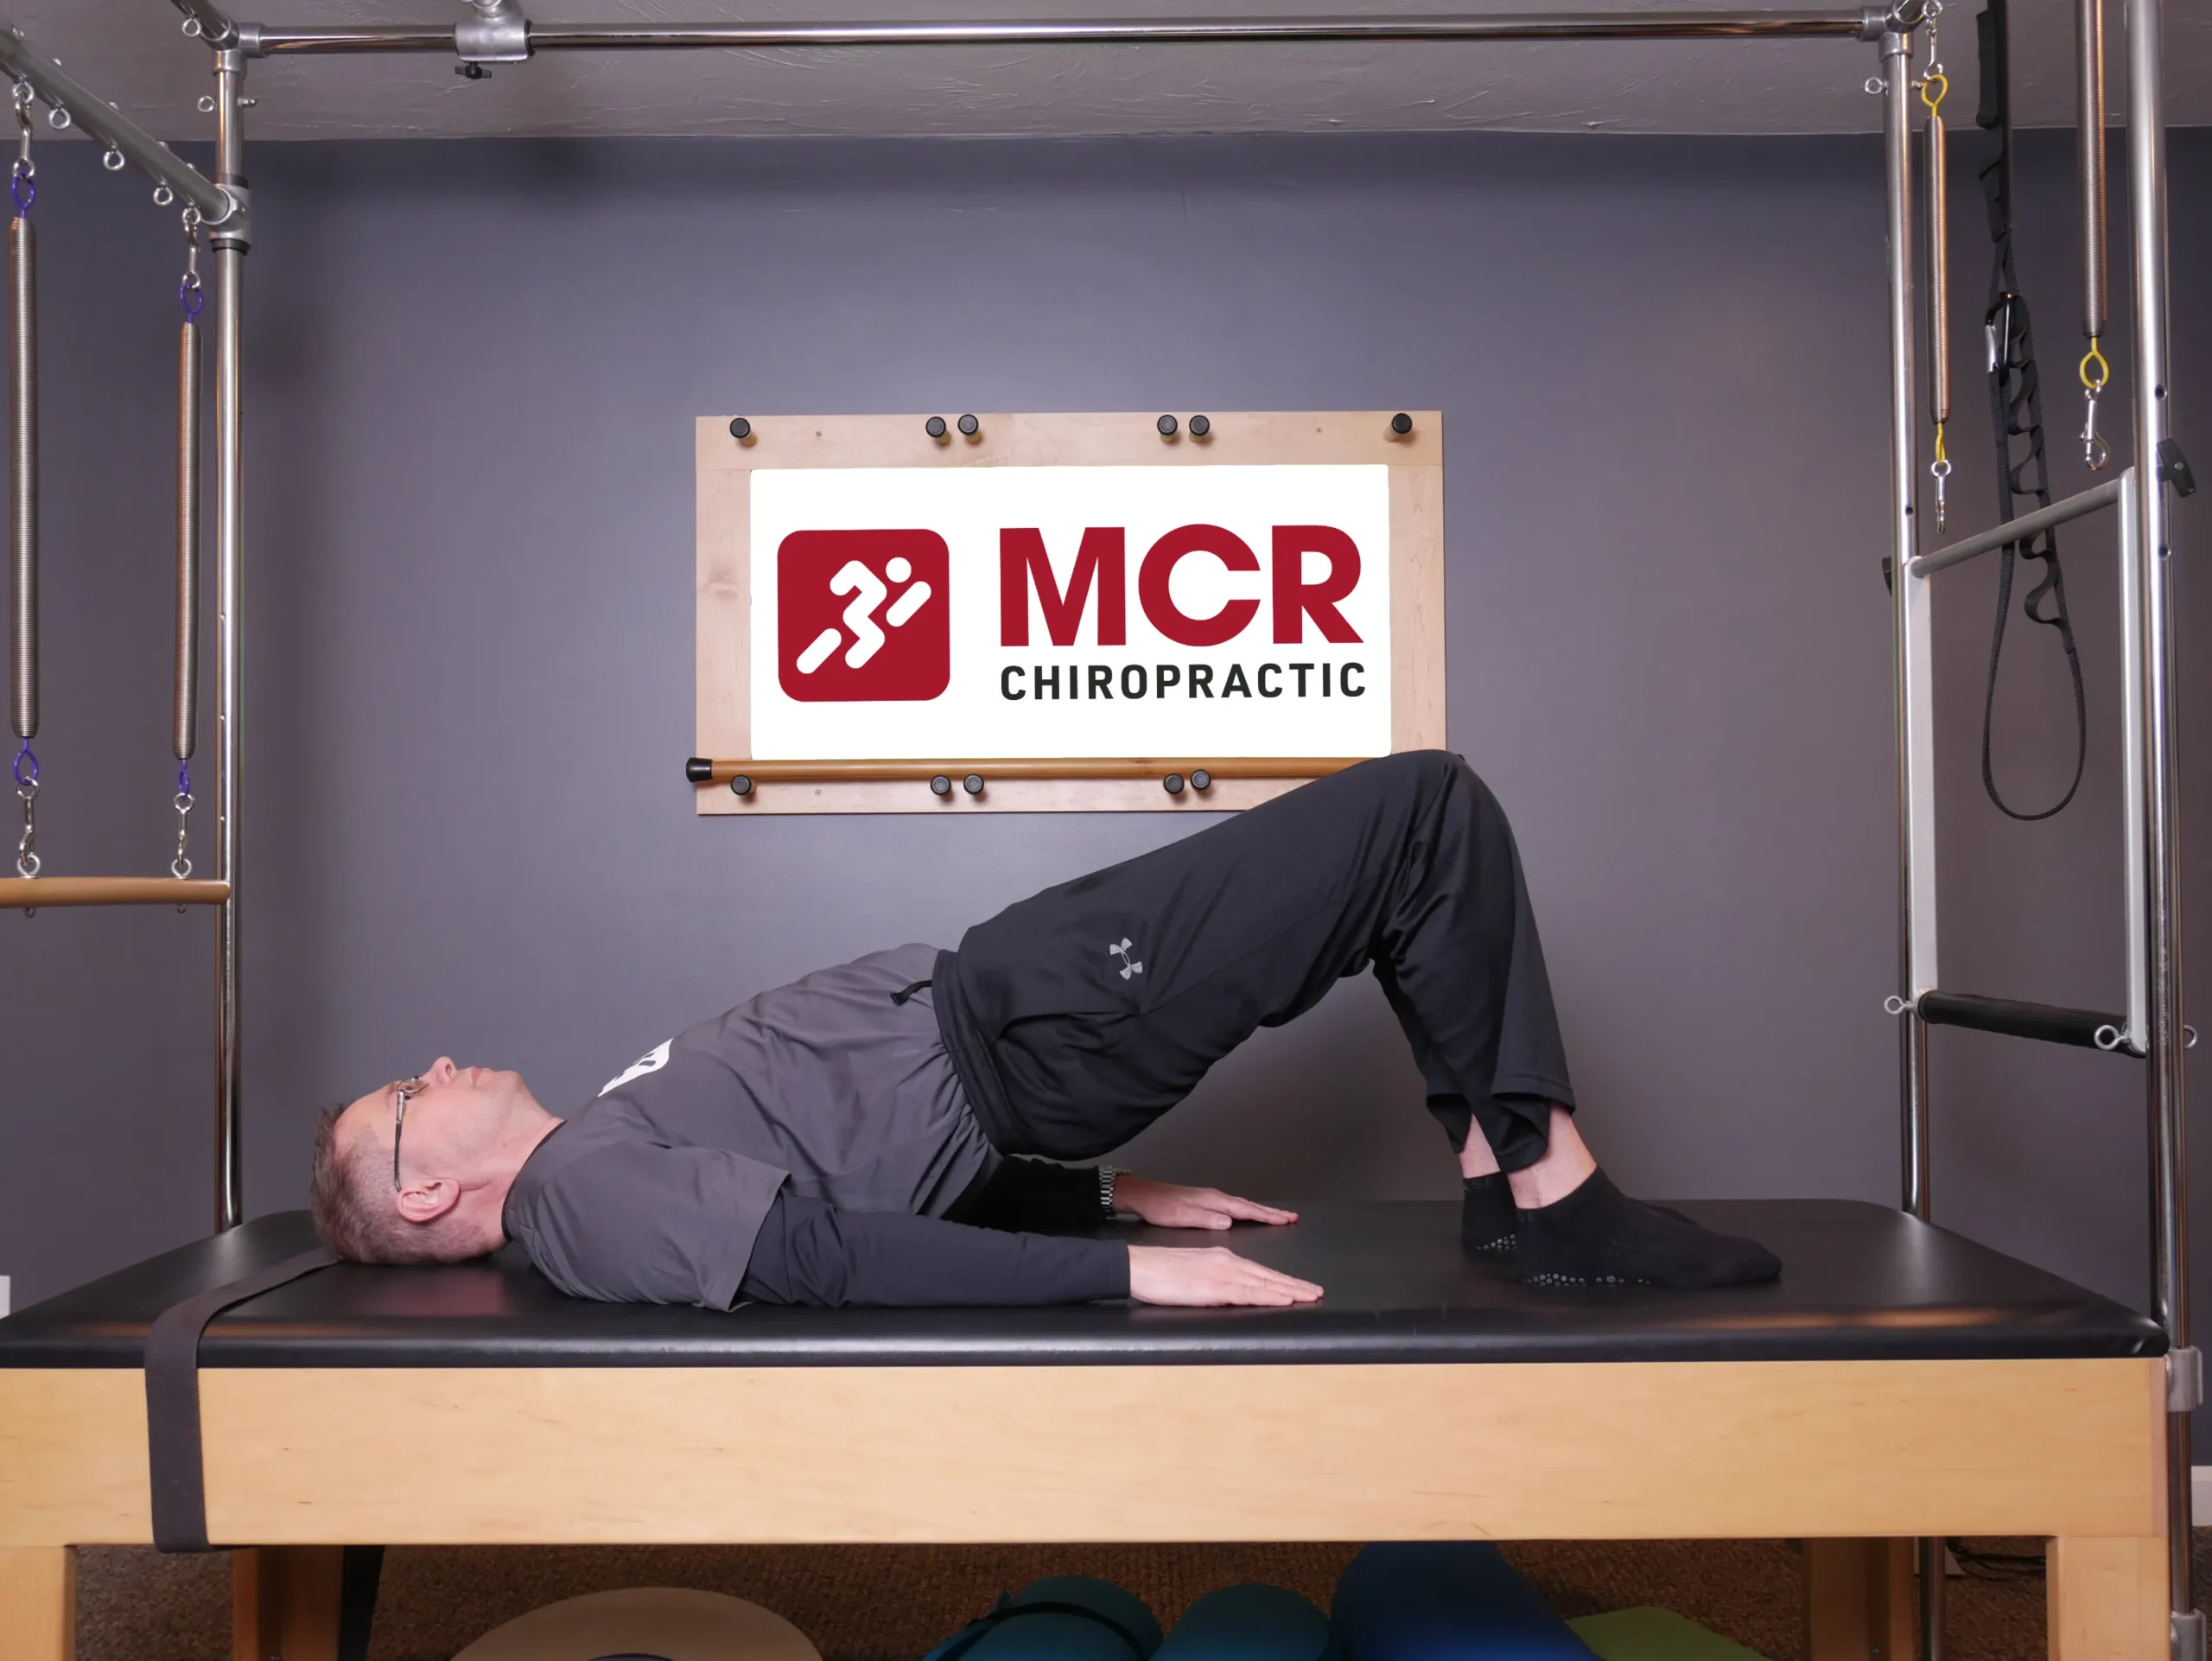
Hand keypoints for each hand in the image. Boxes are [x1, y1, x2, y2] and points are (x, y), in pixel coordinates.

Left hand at [1115, 1175, 1296, 1230]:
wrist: (1143, 1195)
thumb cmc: (1160, 1207)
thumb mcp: (1181, 1216)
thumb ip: (1206, 1219)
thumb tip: (1229, 1223)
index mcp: (1213, 1201)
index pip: (1246, 1210)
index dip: (1267, 1216)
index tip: (1286, 1220)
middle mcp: (1215, 1198)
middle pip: (1249, 1206)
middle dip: (1271, 1213)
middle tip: (1291, 1217)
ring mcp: (1210, 1199)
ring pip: (1242, 1206)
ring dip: (1260, 1211)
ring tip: (1276, 1216)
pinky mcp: (1204, 1202)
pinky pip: (1233, 1207)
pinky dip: (1246, 1211)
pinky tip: (1246, 1215)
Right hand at [1127, 1245, 1322, 1306]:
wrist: (1140, 1266)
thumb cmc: (1160, 1273)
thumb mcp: (1194, 1274)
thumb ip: (1214, 1280)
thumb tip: (1228, 1291)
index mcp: (1223, 1259)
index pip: (1260, 1272)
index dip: (1283, 1280)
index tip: (1302, 1287)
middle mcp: (1227, 1262)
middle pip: (1269, 1275)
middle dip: (1295, 1285)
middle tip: (1317, 1292)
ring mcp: (1223, 1273)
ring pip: (1265, 1283)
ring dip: (1291, 1290)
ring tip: (1311, 1296)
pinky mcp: (1215, 1286)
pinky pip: (1249, 1292)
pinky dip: (1270, 1295)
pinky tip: (1285, 1299)